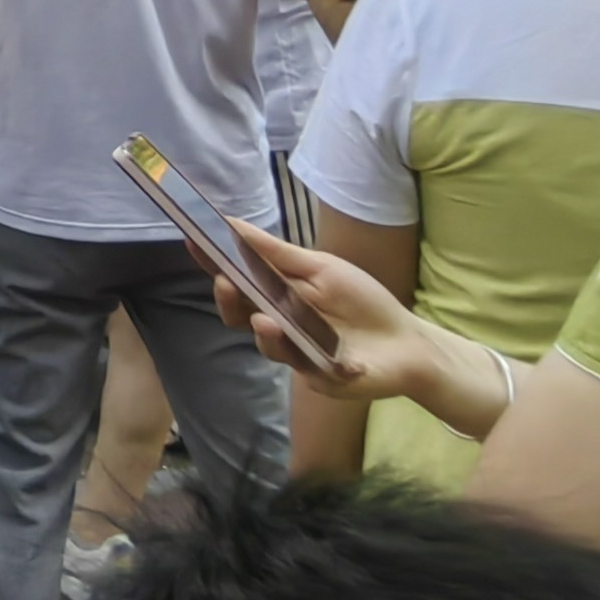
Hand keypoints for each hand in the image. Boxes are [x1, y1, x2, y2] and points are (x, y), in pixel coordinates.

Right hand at [214, 224, 393, 394]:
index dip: (214, 263)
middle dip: (227, 300)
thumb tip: (233, 223)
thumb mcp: (321, 268)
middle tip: (226, 283)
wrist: (407, 343)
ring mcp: (294, 351)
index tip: (192, 242)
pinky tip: (309, 346)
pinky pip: (299, 365)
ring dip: (265, 331)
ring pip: (266, 343)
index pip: (237, 278)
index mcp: (278, 293)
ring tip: (266, 320)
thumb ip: (277, 253)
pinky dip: (302, 353)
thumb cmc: (364, 300)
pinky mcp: (315, 376)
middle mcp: (278, 322)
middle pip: (238, 315)